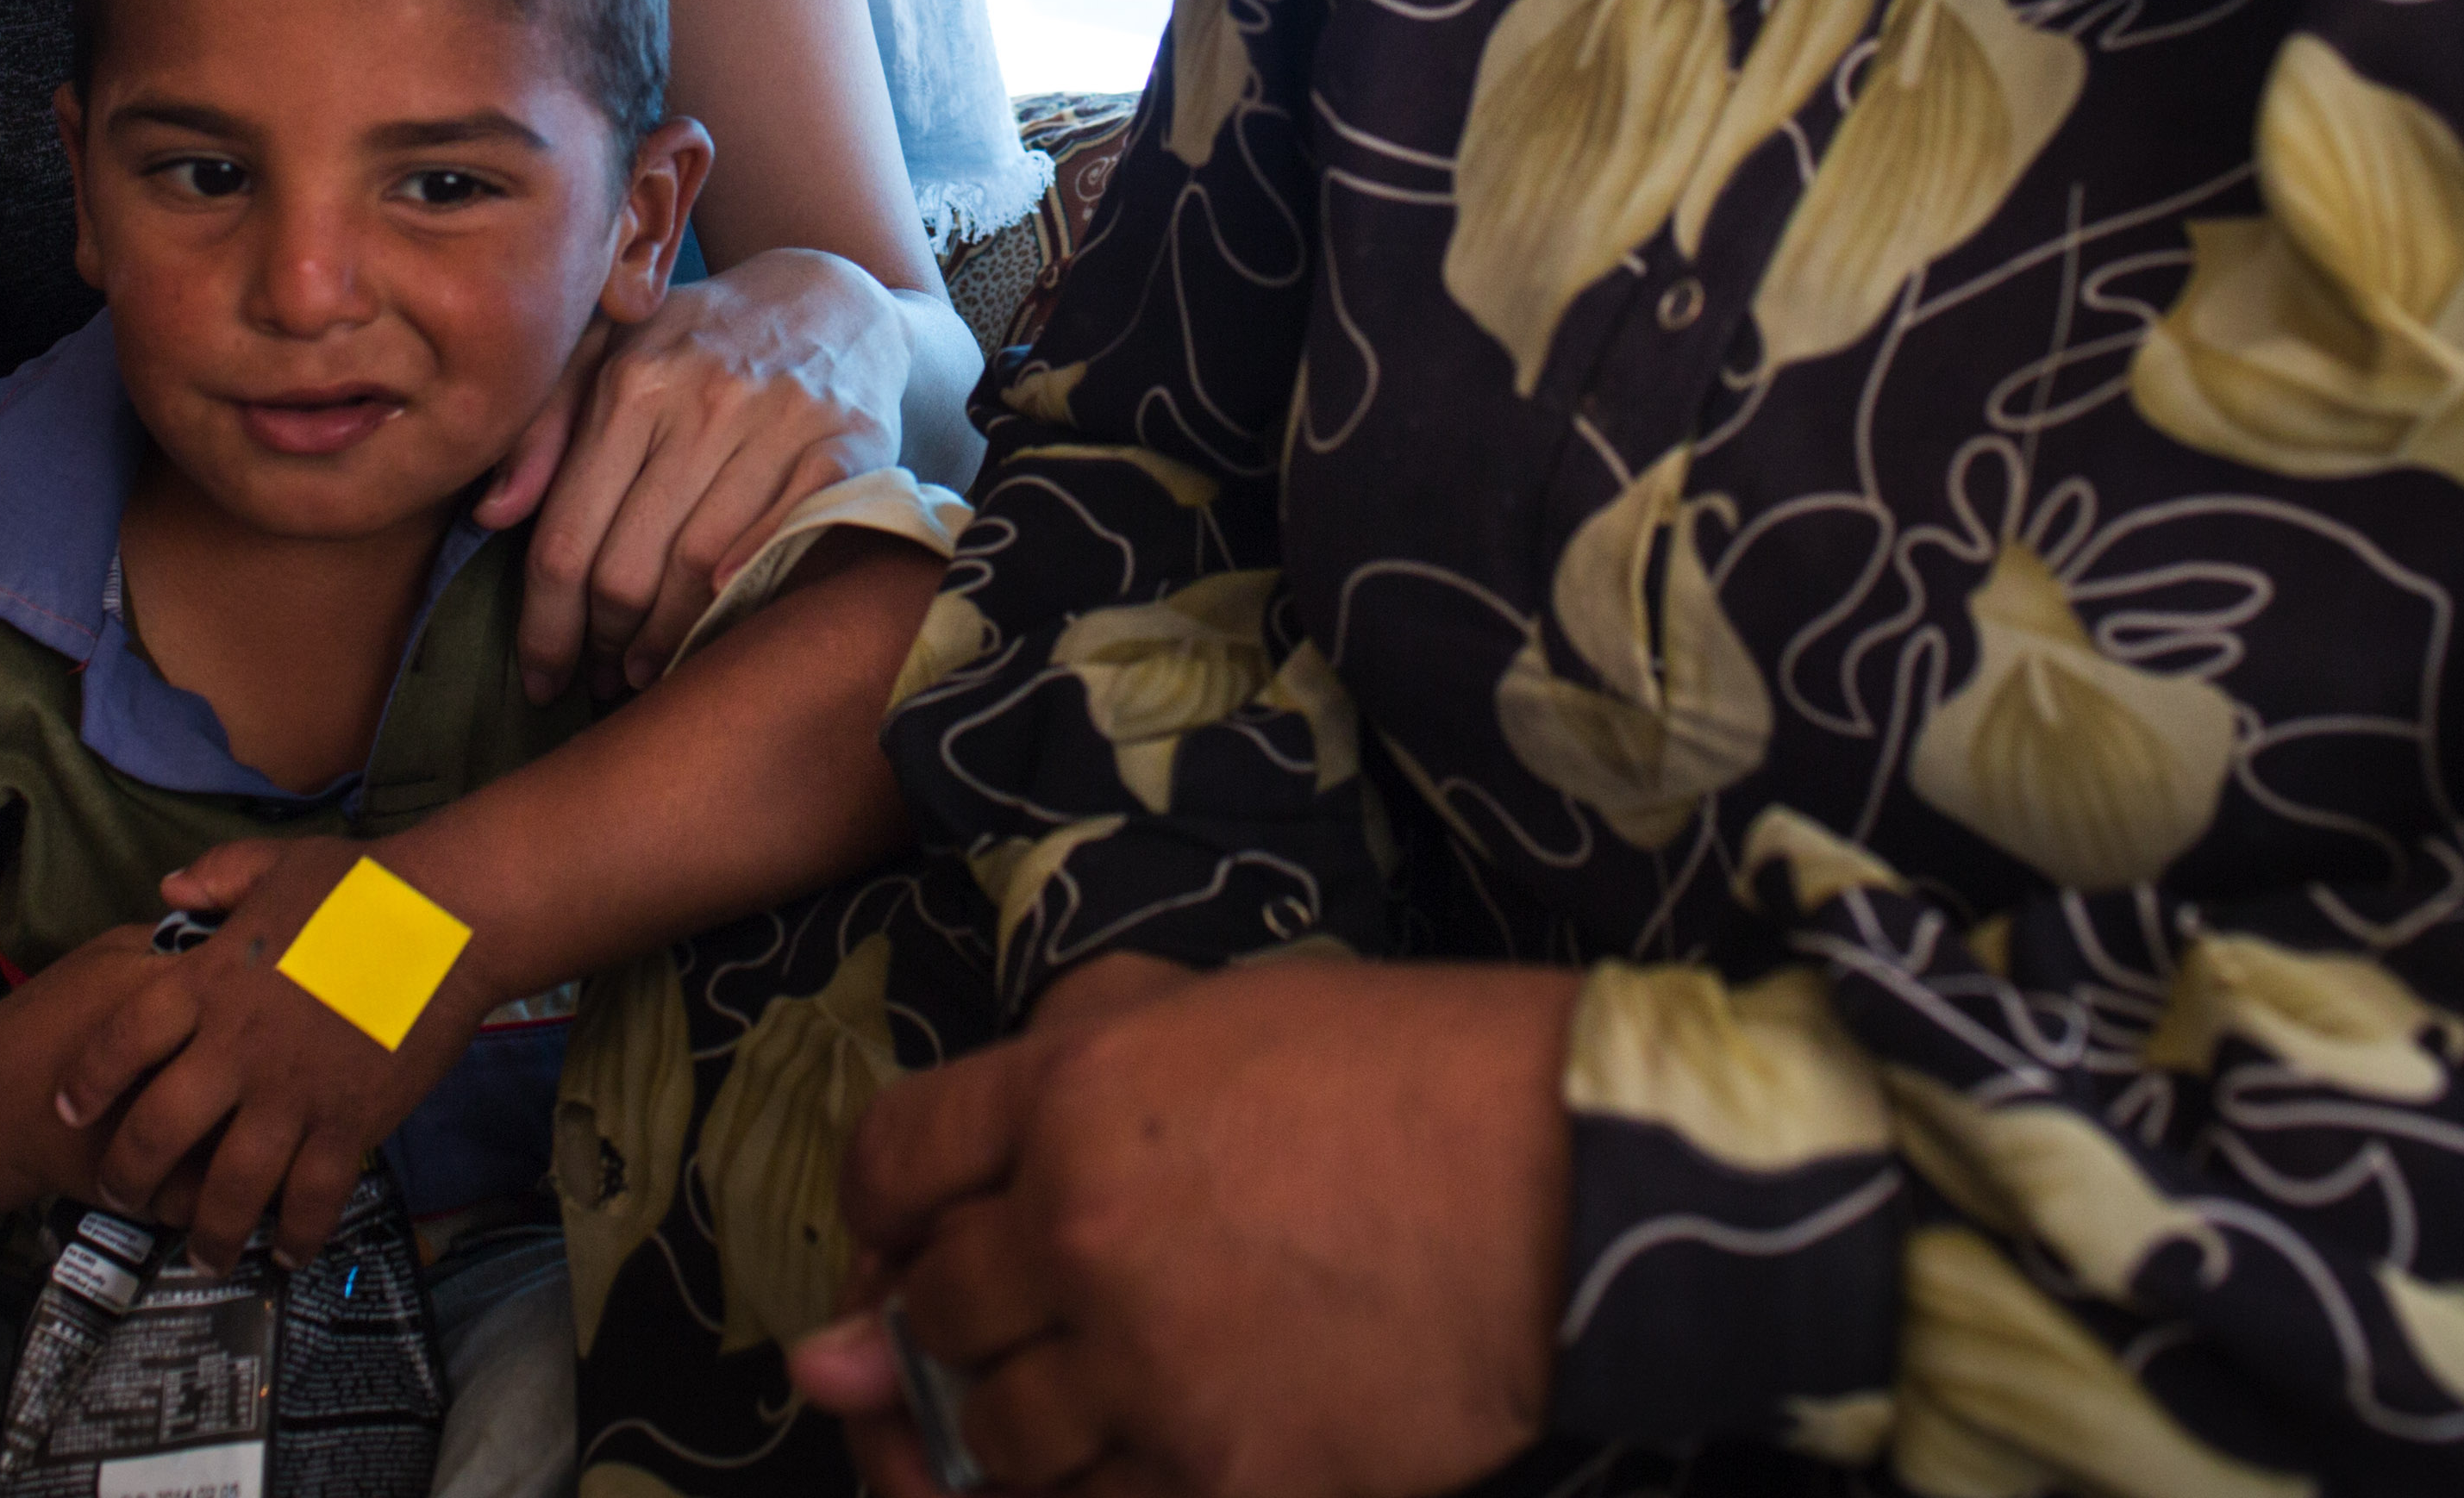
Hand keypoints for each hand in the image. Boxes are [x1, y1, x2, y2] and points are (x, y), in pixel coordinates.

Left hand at [66, 840, 494, 1265]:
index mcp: (211, 982)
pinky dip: (297, 1234)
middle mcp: (238, 1047)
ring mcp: (294, 1092)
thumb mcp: (278, 864)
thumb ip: (217, 878)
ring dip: (208, 1229)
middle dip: (128, 1174)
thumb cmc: (367, 886)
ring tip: (201, 1256)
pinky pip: (313, 1195)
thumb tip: (167, 889)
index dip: (87, 1080)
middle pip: (158, 1128)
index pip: (123, 1040)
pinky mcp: (350, 1120)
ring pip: (231, 1183)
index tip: (68, 1109)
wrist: (453, 919)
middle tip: (120, 1196)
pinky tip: (286, 1253)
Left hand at [486, 245, 899, 700]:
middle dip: (603, 641)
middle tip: (600, 676)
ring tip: (647, 666)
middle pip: (629, 565)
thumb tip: (491, 513)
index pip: (566, 537)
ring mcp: (781, 420)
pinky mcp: (847, 441)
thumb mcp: (604, 353)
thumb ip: (541, 428)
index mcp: (632, 382)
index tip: (543, 677)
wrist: (830, 299)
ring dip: (667, 638)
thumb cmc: (698, 341)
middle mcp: (705, 399)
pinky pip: (784, 538)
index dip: (546, 625)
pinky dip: (747, 590)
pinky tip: (719, 622)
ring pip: (702, 568)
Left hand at [791, 959, 1576, 1497]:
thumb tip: (919, 1214)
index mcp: (1074, 1090)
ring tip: (1125, 1370)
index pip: (890, 1161)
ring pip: (994, 1431)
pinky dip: (1103, 1480)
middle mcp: (1080, 1227)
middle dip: (964, 1311)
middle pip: (931, 1308)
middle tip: (1053, 1302)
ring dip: (1029, 1409)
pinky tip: (1169, 1435)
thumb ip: (1066, 1069)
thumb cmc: (1411, 1073)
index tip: (923, 1228)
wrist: (1574, 1177)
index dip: (891, 1207)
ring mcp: (1146, 1364)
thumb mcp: (1221, 1012)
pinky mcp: (1219, 1473)